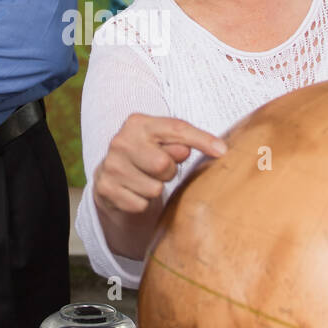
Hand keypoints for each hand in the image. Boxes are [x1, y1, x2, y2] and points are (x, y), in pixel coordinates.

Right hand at [92, 114, 227, 217]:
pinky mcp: (105, 189)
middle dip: (168, 171)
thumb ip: (185, 141)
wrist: (113, 177)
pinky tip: (134, 191)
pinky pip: (140, 204)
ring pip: (153, 189)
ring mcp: (110, 166)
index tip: (222, 151)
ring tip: (146, 179)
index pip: (176, 129)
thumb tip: (216, 149)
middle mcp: (120, 141)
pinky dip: (142, 202)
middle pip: (163, 164)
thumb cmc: (148, 155)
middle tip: (160, 169)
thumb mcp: (165, 142)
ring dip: (155, 188)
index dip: (201, 140)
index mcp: (138, 123)